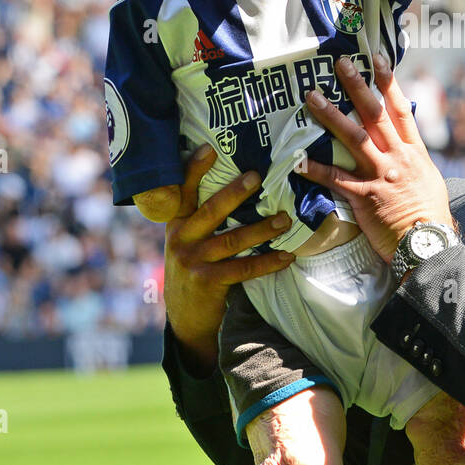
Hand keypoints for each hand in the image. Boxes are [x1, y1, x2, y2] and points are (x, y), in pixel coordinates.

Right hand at [164, 146, 292, 374]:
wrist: (185, 317)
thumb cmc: (193, 268)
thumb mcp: (186, 240)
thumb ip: (199, 218)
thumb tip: (236, 185)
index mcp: (176, 223)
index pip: (183, 192)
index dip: (194, 169)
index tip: (209, 148)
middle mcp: (181, 239)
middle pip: (210, 211)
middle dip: (235, 193)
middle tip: (258, 176)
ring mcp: (192, 261)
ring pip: (232, 240)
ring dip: (262, 229)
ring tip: (285, 220)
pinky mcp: (208, 282)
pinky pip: (243, 269)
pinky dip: (268, 262)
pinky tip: (288, 256)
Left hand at [302, 55, 452, 264]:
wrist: (429, 244)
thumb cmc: (429, 216)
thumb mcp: (428, 181)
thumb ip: (413, 161)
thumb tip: (405, 149)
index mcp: (413, 152)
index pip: (401, 110)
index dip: (388, 83)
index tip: (377, 60)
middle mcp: (397, 158)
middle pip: (375, 115)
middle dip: (357, 87)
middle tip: (341, 64)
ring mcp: (380, 175)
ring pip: (353, 138)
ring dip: (330, 116)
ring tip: (312, 98)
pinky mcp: (364, 196)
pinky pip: (335, 179)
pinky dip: (316, 169)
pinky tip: (298, 161)